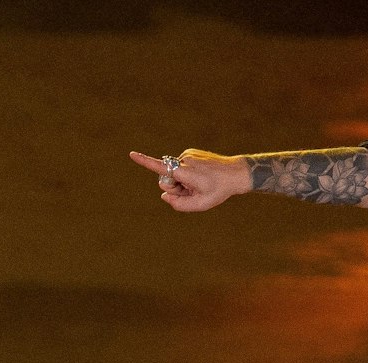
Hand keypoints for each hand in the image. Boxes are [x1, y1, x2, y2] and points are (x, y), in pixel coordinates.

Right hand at [128, 149, 247, 211]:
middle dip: (173, 188)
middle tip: (190, 192)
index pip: (161, 167)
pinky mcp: (190, 153)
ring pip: (173, 173)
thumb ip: (179, 205)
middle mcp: (184, 160)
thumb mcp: (200, 205)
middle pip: (165, 179)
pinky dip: (186, 175)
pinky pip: (180, 168)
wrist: (235, 173)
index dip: (144, 162)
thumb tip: (164, 196)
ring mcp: (187, 155)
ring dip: (181, 182)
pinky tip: (200, 177)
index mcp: (186, 173)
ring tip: (199, 184)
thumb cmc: (219, 191)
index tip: (131, 154)